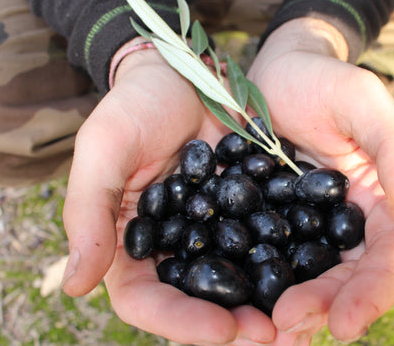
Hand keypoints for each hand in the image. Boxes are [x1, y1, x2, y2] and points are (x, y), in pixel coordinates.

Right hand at [60, 42, 276, 344]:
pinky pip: (269, 246)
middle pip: (197, 303)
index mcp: (132, 244)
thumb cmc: (136, 106)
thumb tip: (75, 285)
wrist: (186, 73)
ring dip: (267, 307)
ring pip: (237, 283)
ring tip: (301, 321)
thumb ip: (88, 212)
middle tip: (273, 337)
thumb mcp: (105, 148)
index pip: (146, 299)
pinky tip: (317, 277)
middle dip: (232, 325)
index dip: (180, 322)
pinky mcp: (249, 214)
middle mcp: (174, 248)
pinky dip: (289, 266)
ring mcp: (215, 233)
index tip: (223, 330)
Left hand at [246, 19, 393, 343]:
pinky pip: (260, 257)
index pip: (387, 256)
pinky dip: (250, 284)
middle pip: (342, 278)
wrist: (272, 74)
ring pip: (302, 277)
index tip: (345, 325)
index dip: (372, 293)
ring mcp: (302, 227)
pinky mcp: (264, 222)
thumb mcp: (361, 103)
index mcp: (380, 202)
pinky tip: (234, 304)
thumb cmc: (322, 80)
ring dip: (286, 308)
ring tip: (261, 333)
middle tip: (286, 327)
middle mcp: (344, 224)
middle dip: (320, 306)